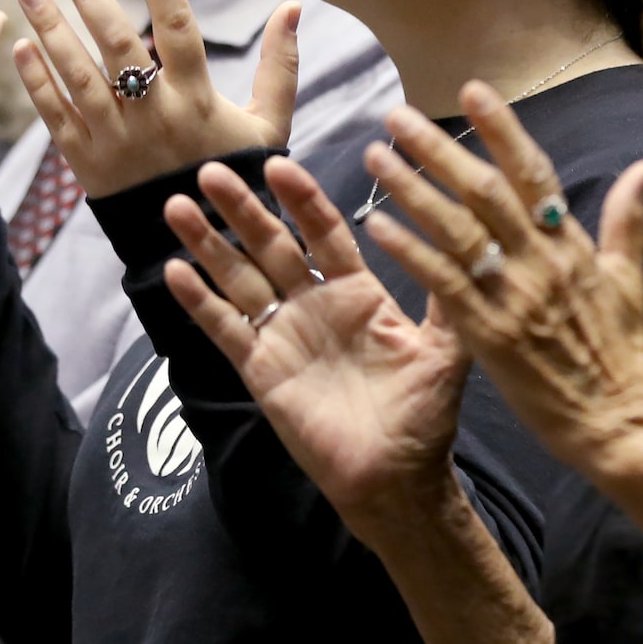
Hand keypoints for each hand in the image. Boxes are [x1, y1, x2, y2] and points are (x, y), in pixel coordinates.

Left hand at [15, 0, 296, 197]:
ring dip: (50, 28)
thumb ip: (280, 65)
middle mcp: (154, 114)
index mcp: (198, 97)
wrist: (199, 243)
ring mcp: (116, 139)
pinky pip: (56, 116)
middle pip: (116, 42)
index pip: (177, 24)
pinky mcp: (87, 163)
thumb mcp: (269, 124)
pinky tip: (20, 46)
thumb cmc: (235, 174)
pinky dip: (37, 81)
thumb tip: (293, 7)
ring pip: (77, 75)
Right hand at [161, 156, 470, 531]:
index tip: (278, 164)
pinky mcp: (260, 369)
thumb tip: (468, 239)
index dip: (301, 199)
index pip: (325, 232)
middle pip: (273, 244)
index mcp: (358, 293)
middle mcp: (315, 305)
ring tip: (178, 205)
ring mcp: (284, 334)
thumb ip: (446, 297)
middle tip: (213, 170)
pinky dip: (200, 302)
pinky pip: (226, 329)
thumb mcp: (445, 350)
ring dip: (209, 243)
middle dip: (244, 208)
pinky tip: (174, 271)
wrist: (396, 479)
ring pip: (240, 278)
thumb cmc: (425, 417)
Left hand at [356, 83, 642, 466]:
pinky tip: (378, 226)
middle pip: (485, 191)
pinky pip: (442, 283)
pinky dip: (410, 251)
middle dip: (440, 149)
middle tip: (397, 115)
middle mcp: (541, 261)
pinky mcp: (488, 333)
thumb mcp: (628, 280)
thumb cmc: (621, 353)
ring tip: (376, 158)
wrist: (615, 421)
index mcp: (573, 244)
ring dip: (412, 190)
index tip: (472, 91)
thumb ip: (627, 221)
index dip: (503, 129)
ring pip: (457, 230)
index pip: (535, 173)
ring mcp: (513, 296)